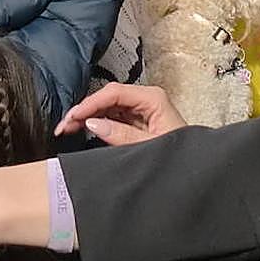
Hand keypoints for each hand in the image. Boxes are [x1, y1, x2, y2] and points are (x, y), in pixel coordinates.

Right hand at [54, 83, 187, 144]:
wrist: (195, 167)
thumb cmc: (181, 155)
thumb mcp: (149, 145)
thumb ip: (121, 135)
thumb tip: (93, 123)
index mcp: (152, 98)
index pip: (113, 93)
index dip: (90, 104)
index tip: (73, 117)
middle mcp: (146, 98)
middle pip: (108, 97)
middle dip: (84, 110)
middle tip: (64, 125)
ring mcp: (141, 108)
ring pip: (107, 106)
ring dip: (87, 116)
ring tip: (67, 128)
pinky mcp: (138, 119)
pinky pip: (112, 116)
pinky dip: (96, 122)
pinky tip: (82, 128)